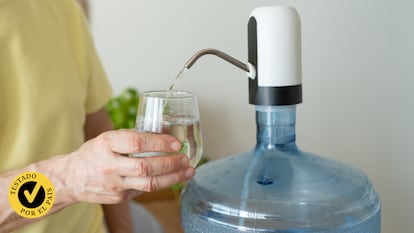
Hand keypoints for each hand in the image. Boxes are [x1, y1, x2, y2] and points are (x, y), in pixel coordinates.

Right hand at [52, 130, 194, 203]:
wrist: (71, 178)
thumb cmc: (93, 154)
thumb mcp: (108, 138)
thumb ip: (133, 136)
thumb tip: (165, 132)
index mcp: (106, 144)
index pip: (137, 142)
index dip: (159, 143)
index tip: (176, 143)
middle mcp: (109, 165)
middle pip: (146, 166)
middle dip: (171, 163)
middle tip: (186, 158)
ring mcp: (114, 184)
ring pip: (149, 183)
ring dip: (173, 177)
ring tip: (188, 171)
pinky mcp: (119, 198)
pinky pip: (144, 190)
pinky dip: (162, 184)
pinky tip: (173, 178)